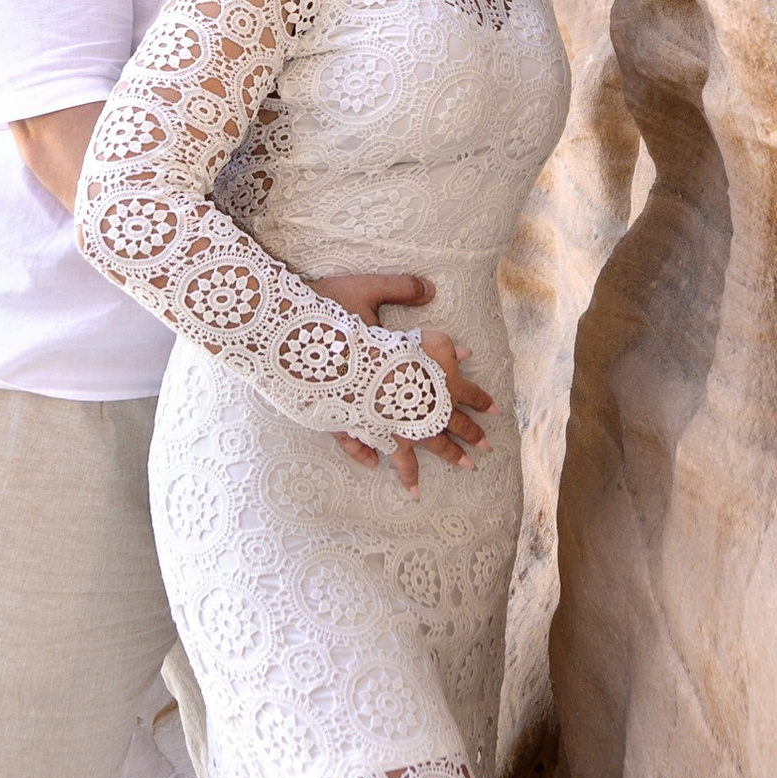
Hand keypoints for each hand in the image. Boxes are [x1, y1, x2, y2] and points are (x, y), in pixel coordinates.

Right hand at [317, 278, 492, 491]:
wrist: (280, 330)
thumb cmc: (325, 309)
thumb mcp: (367, 290)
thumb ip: (403, 290)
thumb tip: (432, 289)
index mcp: (410, 366)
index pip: (454, 386)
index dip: (477, 398)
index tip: (496, 413)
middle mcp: (392, 396)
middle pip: (434, 425)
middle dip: (460, 440)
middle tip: (479, 458)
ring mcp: (365, 412)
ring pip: (398, 445)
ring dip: (413, 466)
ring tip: (420, 488)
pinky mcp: (338, 416)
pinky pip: (355, 441)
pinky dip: (363, 452)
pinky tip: (371, 463)